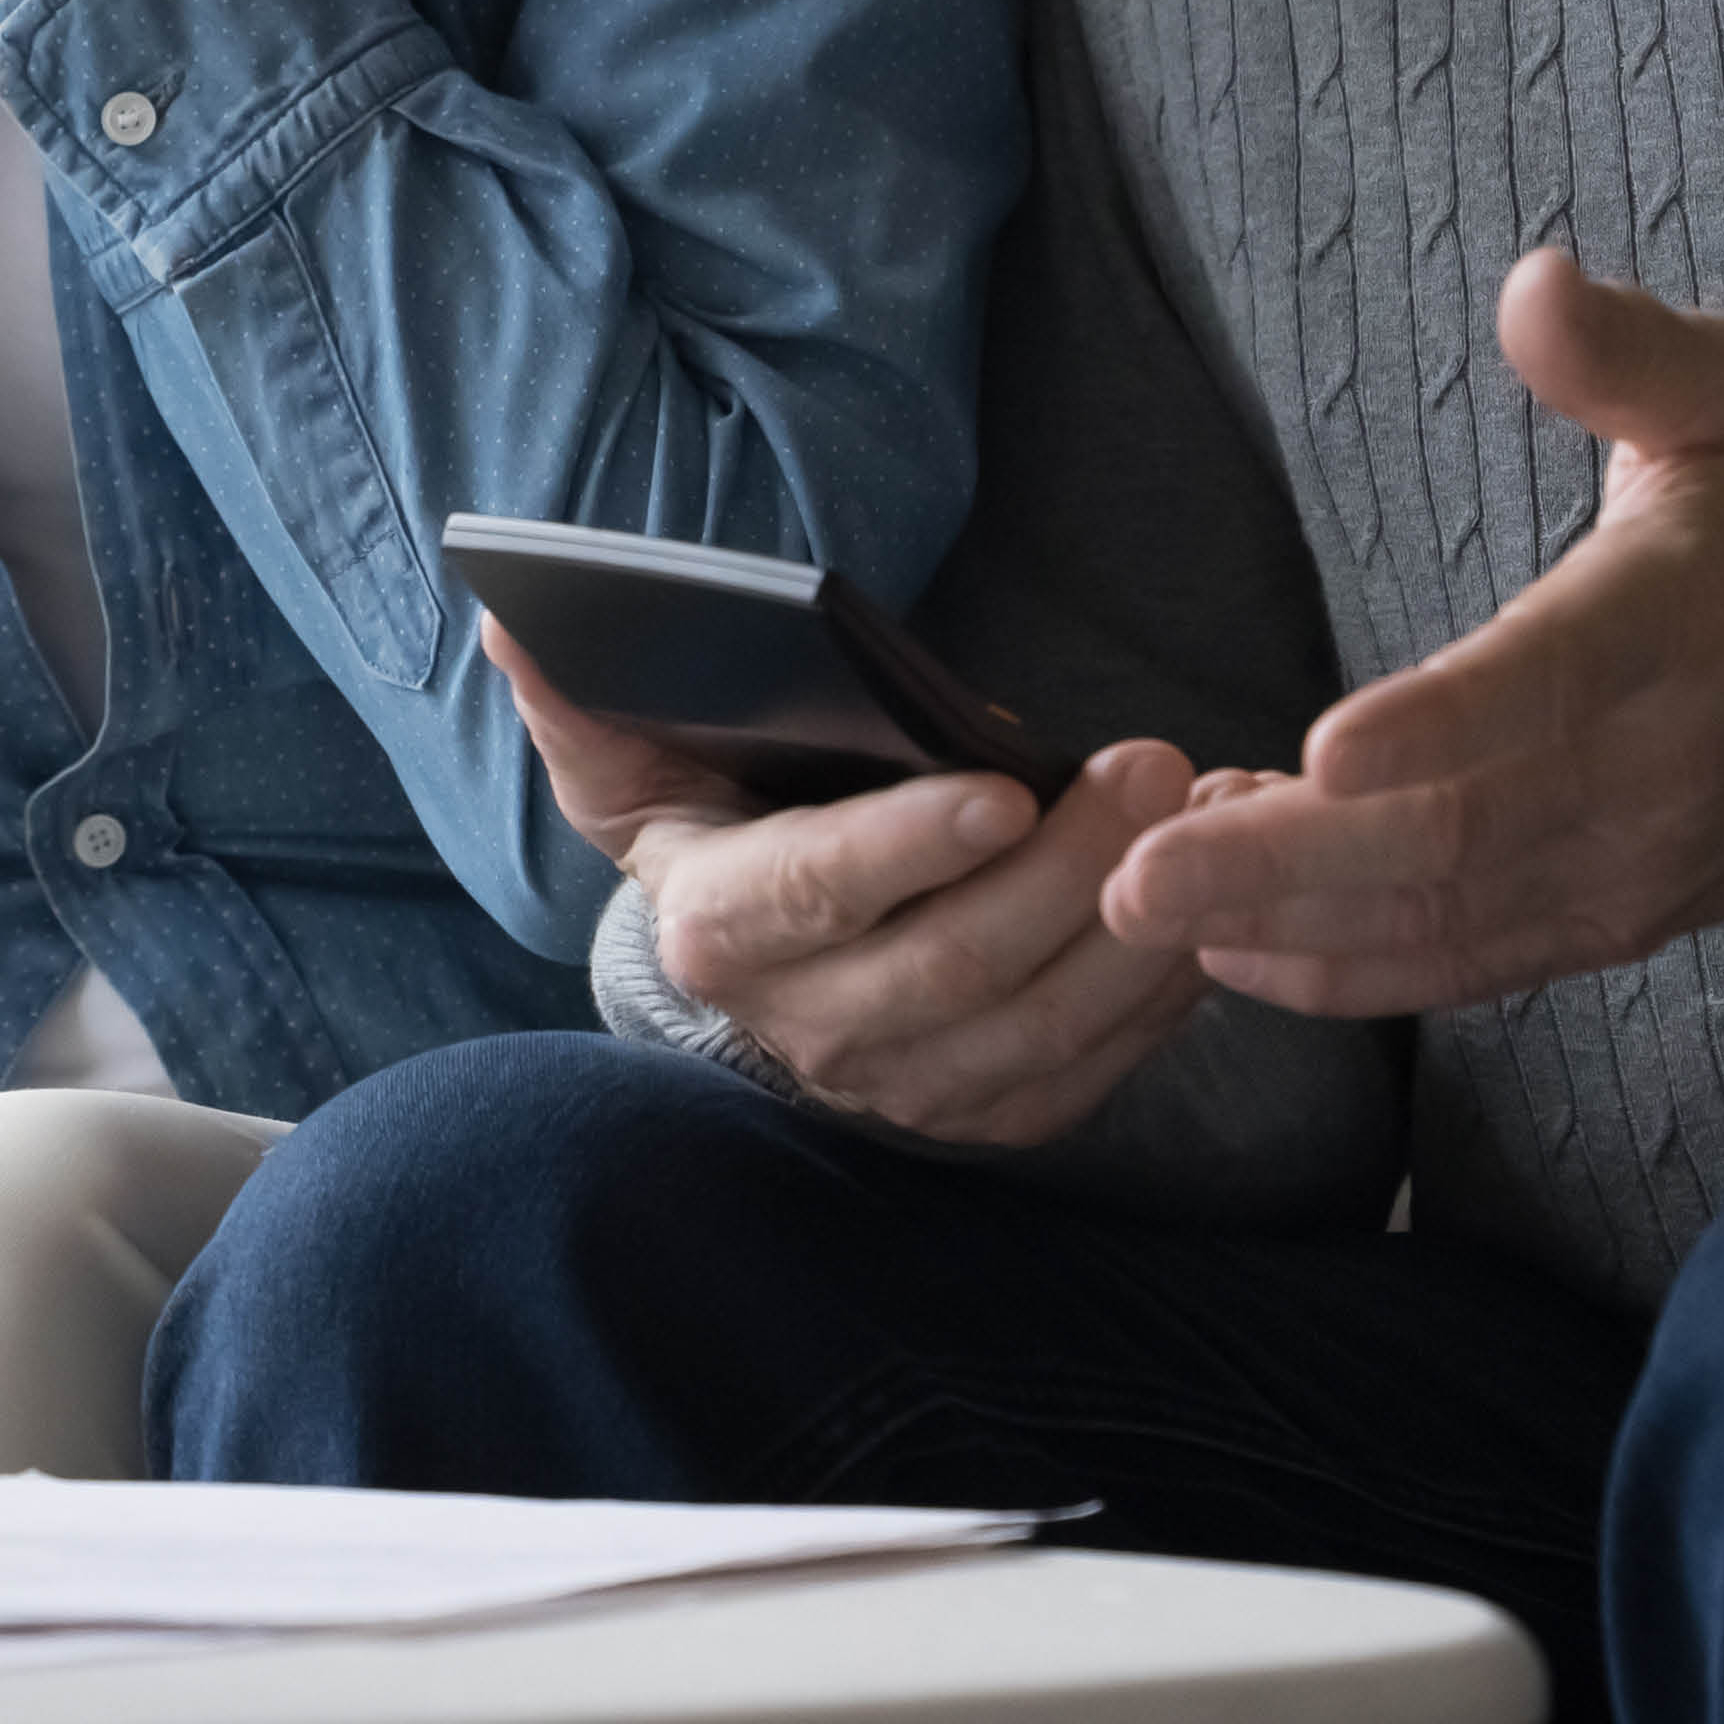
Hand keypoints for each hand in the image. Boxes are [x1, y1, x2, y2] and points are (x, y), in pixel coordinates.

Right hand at [489, 620, 1226, 1151]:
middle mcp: (811, 1030)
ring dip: (1141, 925)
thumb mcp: (624, 759)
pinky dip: (1166, 988)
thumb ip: (576, 694)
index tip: (1002, 787)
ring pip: (1043, 1024)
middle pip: (958, 963)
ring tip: (1207, 810)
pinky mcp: (990, 1111)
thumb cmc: (707, 823)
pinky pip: (1095, 1069)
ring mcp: (908, 1088)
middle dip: (1069, 865)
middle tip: (1154, 762)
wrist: (753, 964)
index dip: (909, 846)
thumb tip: (510, 611)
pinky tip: (1213, 900)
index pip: (818, 895)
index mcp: (720, 932)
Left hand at [1100, 250, 1723, 1015]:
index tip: (1320, 751)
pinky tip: (1227, 953)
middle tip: (1130, 873)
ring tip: (1145, 895)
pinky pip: (1463, 967)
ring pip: (1442, 917)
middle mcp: (1651, 768)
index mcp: (1674, 622)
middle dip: (1285, 864)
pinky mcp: (1599, 925)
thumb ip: (1631, 349)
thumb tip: (1534, 284)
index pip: (1554, 682)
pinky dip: (1343, 972)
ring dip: (1286, 921)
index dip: (1442, 724)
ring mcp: (1624, 867)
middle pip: (1458, 835)